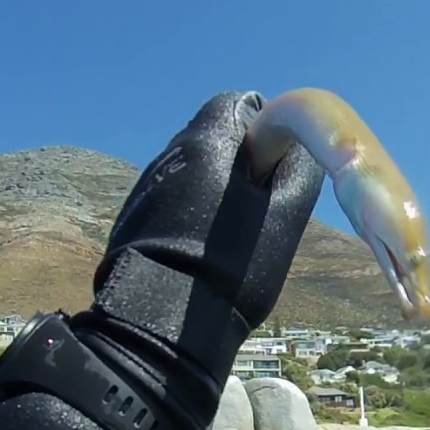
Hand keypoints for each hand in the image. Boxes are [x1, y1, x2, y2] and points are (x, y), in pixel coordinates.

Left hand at [68, 91, 324, 429]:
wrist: (162, 325)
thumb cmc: (232, 267)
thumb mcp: (284, 217)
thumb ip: (297, 171)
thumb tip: (296, 147)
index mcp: (204, 142)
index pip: (239, 104)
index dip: (267, 129)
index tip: (278, 167)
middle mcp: (167, 156)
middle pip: (215, 139)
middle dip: (241, 165)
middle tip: (261, 210)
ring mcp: (144, 189)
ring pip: (193, 173)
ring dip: (215, 193)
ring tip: (230, 240)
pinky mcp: (131, 221)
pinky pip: (172, 202)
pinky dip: (191, 217)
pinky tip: (201, 255)